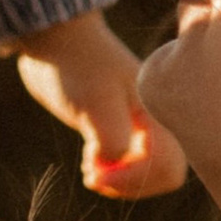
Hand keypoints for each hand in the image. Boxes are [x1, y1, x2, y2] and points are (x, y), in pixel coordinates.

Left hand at [11, 11, 188, 197]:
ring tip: (89, 170)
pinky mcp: (115, 125)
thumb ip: (113, 140)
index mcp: (157, 113)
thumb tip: (108, 166)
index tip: (96, 170)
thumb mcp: (96, 103)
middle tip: (92, 175)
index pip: (168, 167)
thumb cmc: (76, 65)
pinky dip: (111, 171)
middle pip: (164, 173)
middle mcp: (152, 119)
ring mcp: (135, 123)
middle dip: (129, 184)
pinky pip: (128, 161)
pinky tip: (89, 162)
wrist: (53, 37)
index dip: (134, 180)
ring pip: (145, 171)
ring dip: (118, 180)